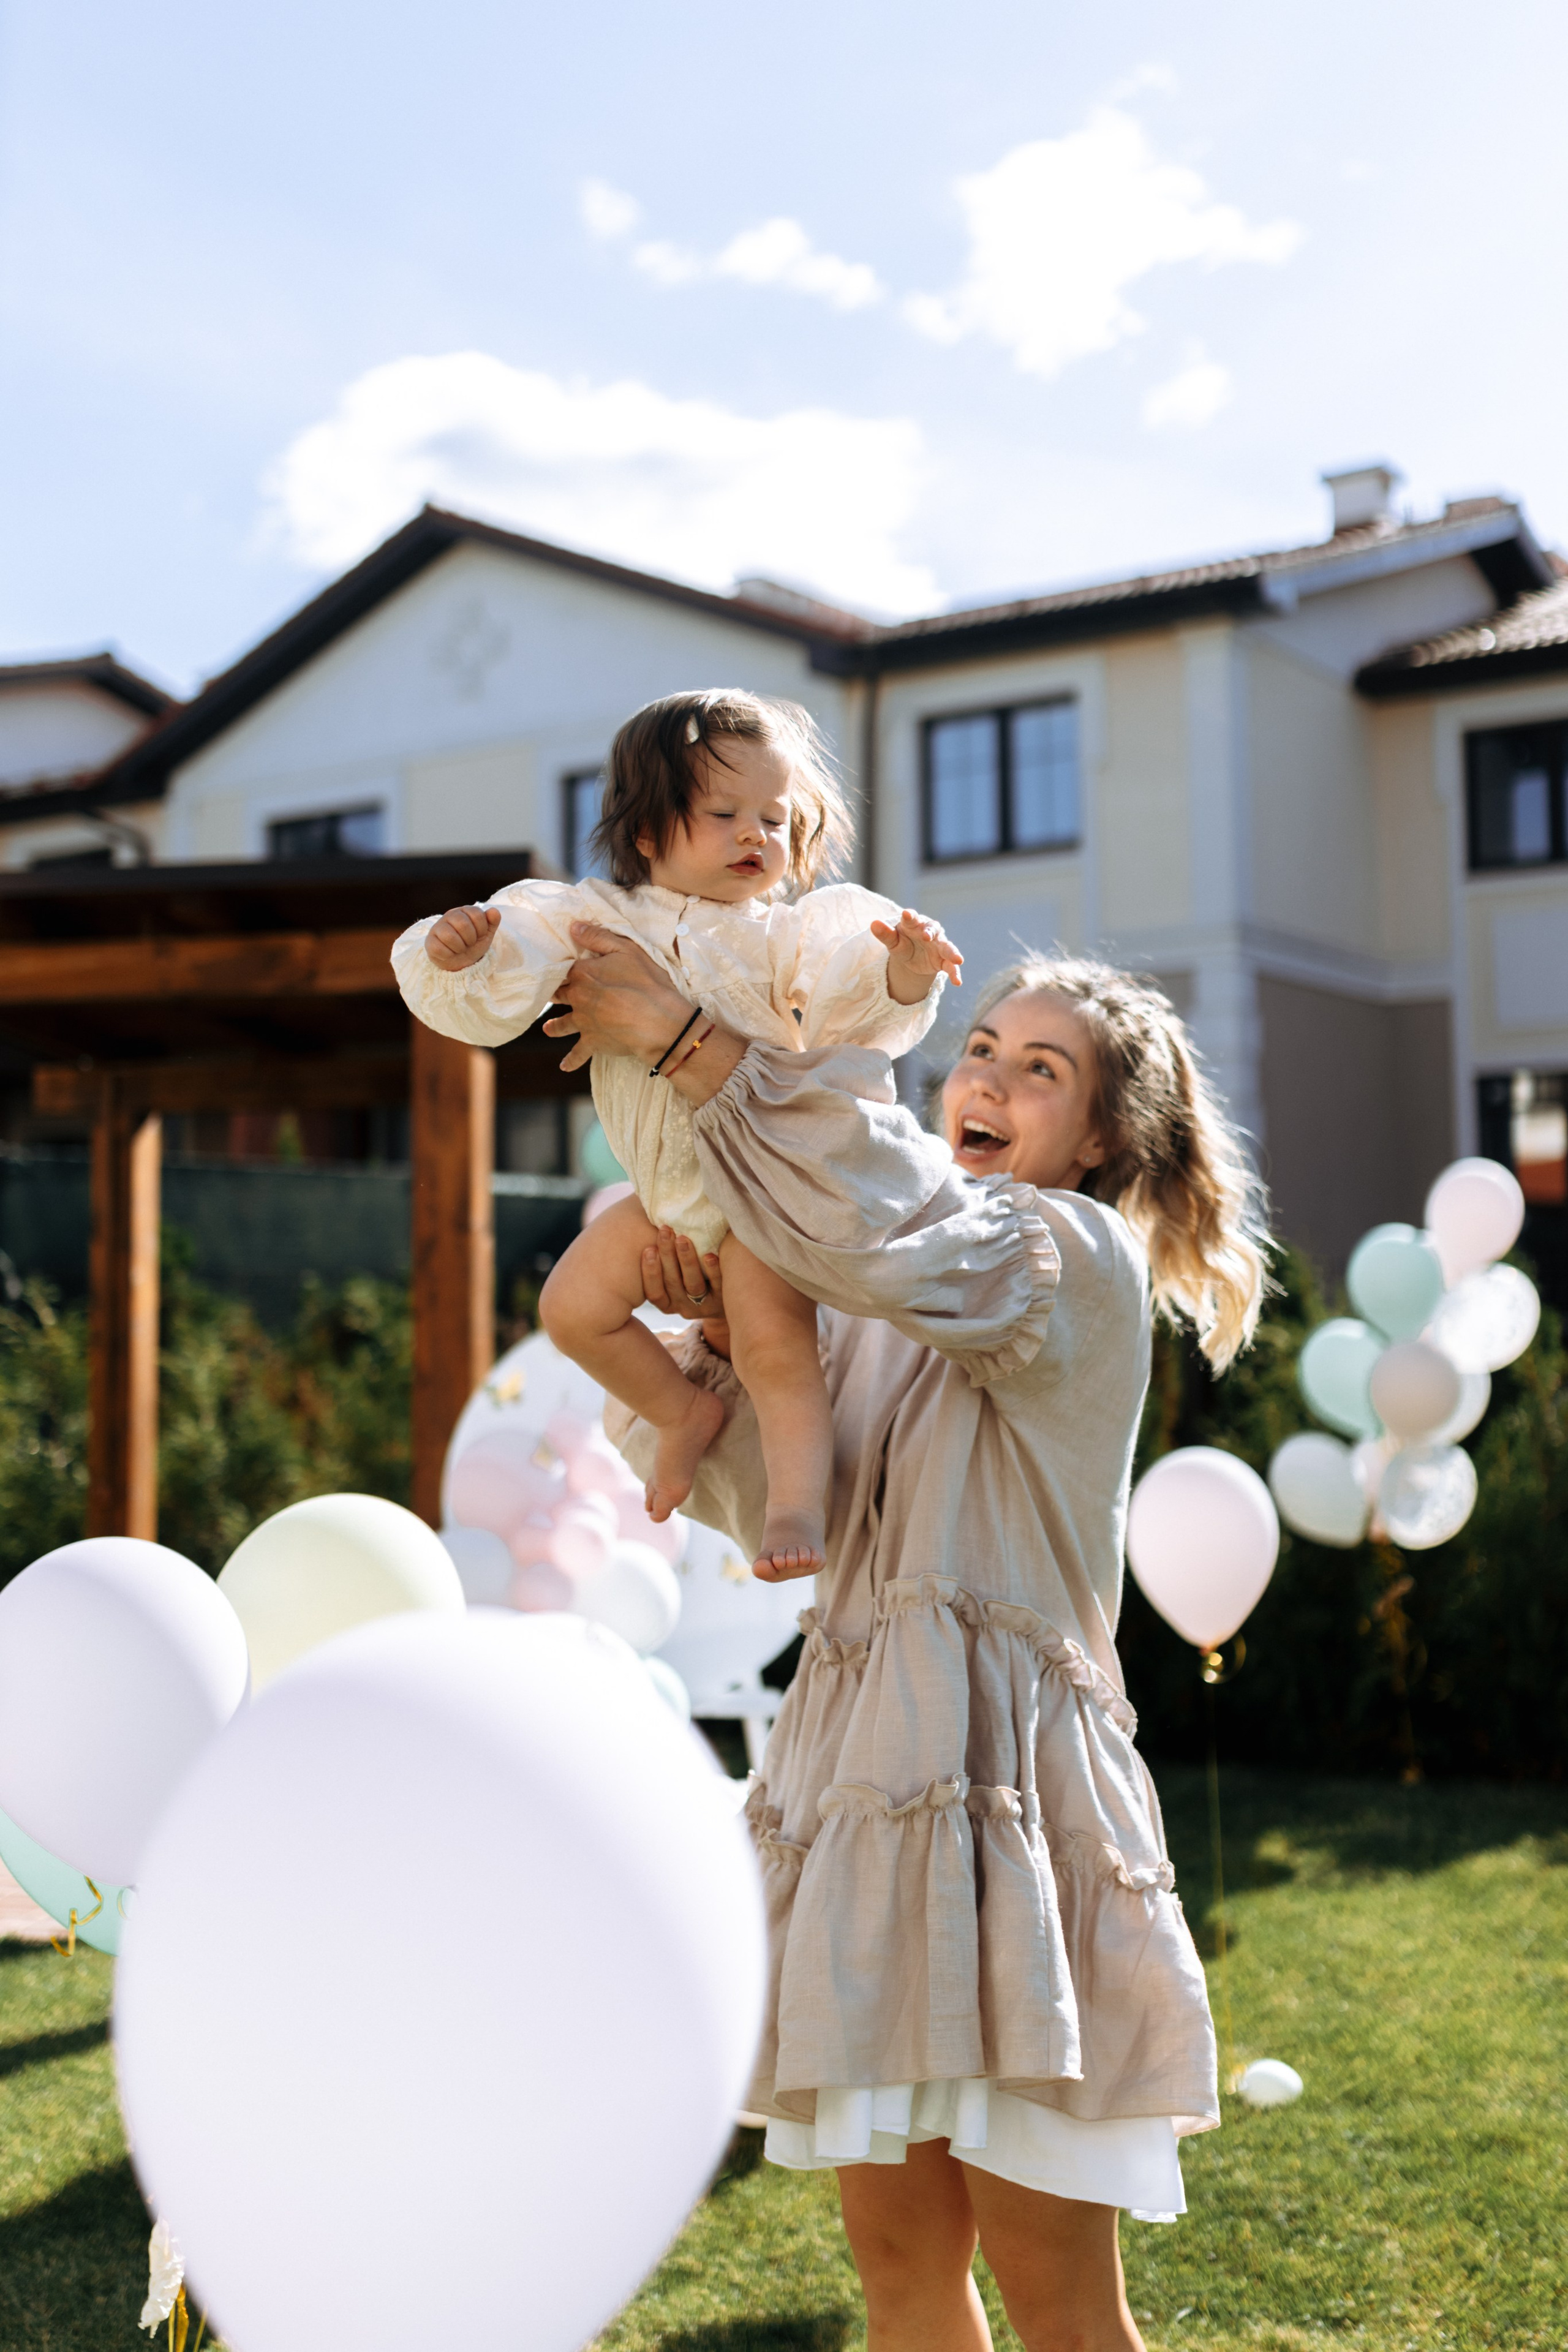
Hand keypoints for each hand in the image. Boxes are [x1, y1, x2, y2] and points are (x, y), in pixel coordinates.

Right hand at [425, 905, 500, 970]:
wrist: (461, 962)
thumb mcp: (486, 934)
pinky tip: (450, 953)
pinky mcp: (429, 941)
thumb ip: (492, 922)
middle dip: (471, 939)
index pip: (477, 914)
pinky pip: (439, 948)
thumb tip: (494, 911)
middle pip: (463, 924)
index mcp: (464, 911)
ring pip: (449, 936)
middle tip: (469, 943)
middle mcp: (449, 915)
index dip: (482, 929)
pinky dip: (449, 955)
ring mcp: (437, 927)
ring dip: (460, 947)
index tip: (479, 935)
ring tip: (460, 949)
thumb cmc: (473, 945)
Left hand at [543, 922, 744, 1104]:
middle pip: (559, 994)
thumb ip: (598, 937)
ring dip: (555, 1026)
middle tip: (545, 994)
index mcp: (582, 973)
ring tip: (547, 1028)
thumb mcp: (627, 949)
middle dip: (552, 993)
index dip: (560, 966)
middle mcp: (577, 998)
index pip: (564, 967)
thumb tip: (573, 927)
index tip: (554, 966)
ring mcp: (583, 1022)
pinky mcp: (593, 1042)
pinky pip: (579, 1053)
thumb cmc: (647, 983)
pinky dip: (572, 1060)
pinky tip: (564, 1066)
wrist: (658, 1022)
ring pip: (563, 1023)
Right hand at [640, 1226, 730, 1357]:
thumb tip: (654, 1228)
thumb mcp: (676, 1275)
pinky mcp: (724, 1300)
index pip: (654, 1292)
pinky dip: (712, 1270)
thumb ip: (664, 1259)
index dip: (650, 1272)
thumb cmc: (692, 1275)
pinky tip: (709, 1255)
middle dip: (667, 1255)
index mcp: (668, 1303)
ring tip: (683, 1239)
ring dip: (686, 1260)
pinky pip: (717, 1285)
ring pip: (693, 1285)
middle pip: (672, 1283)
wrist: (729, 1295)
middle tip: (665, 1231)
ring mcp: (705, 1306)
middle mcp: (684, 1307)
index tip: (648, 1248)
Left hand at [871, 908, 963, 1004]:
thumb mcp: (893, 941)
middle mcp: (930, 932)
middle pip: (933, 929)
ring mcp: (939, 946)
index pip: (912, 918)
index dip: (910, 916)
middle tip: (927, 936)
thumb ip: (885, 934)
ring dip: (952, 953)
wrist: (912, 958)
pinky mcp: (943, 960)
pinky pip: (951, 966)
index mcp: (915, 924)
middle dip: (931, 932)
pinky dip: (955, 973)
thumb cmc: (902, 943)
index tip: (906, 914)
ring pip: (947, 947)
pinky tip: (957, 982)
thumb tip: (873, 924)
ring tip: (958, 960)